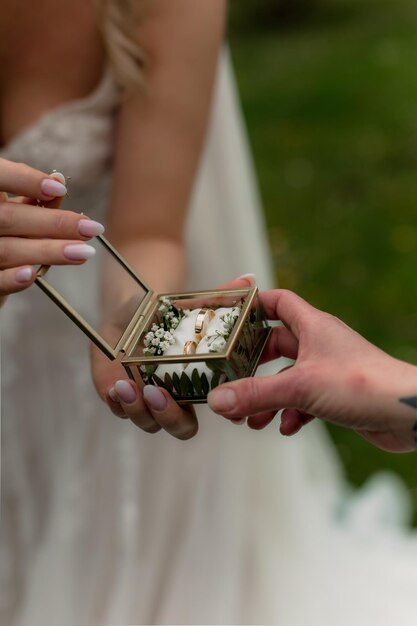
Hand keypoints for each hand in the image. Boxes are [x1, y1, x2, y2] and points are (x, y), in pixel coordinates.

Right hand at [0, 158, 103, 305]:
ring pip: (7, 250)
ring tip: (83, 252)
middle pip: (8, 218)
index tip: (59, 189)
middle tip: (90, 228)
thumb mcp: (14, 210)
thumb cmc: (4, 233)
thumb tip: (58, 180)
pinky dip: (13, 278)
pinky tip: (32, 274)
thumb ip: (32, 197)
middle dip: (53, 223)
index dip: (24, 180)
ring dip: (49, 251)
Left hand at [90, 275, 256, 439]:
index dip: (214, 413)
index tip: (202, 399)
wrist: (132, 312)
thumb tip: (248, 278)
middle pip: (178, 427)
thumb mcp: (190, 305)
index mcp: (199, 385)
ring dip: (137, 409)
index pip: (215, 411)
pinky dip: (117, 401)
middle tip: (156, 392)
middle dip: (167, 416)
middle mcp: (175, 399)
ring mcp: (145, 401)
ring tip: (127, 385)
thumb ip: (218, 296)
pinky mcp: (119, 396)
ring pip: (145, 422)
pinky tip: (115, 385)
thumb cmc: (167, 315)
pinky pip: (118, 409)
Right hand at [207, 289, 416, 452]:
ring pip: (287, 377)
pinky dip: (290, 413)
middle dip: (252, 364)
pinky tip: (286, 428)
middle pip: (275, 344)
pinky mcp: (336, 394)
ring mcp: (328, 369)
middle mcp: (319, 344)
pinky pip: (303, 400)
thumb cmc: (362, 385)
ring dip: (267, 396)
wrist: (408, 414)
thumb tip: (216, 401)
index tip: (227, 316)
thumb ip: (256, 395)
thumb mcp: (300, 387)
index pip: (277, 301)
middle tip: (230, 378)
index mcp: (313, 326)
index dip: (252, 305)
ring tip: (251, 419)